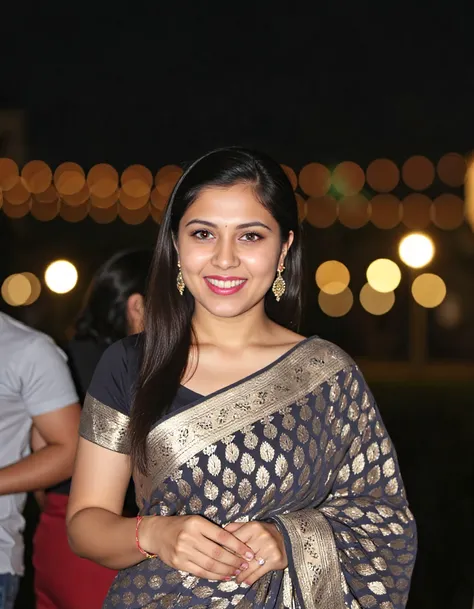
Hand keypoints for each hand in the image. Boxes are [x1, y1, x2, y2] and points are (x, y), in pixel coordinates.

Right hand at [140, 515, 254, 580]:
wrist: (157, 533)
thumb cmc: (181, 525)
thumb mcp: (196, 521)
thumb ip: (212, 530)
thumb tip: (235, 543)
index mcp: (196, 523)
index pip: (222, 536)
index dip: (237, 545)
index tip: (249, 552)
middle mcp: (189, 537)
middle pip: (217, 552)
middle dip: (234, 560)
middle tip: (246, 564)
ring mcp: (183, 551)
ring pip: (210, 564)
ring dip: (226, 570)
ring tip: (237, 571)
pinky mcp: (179, 563)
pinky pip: (200, 572)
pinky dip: (214, 575)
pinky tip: (223, 576)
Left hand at [224, 521, 287, 585]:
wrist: (288, 537)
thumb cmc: (264, 532)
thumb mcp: (250, 525)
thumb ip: (235, 527)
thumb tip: (220, 531)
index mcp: (253, 527)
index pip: (234, 541)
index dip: (225, 551)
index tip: (220, 559)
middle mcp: (262, 537)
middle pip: (241, 555)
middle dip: (232, 565)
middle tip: (226, 571)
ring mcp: (269, 549)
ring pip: (248, 566)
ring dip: (240, 575)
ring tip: (235, 578)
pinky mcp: (275, 560)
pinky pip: (258, 572)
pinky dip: (250, 578)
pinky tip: (245, 581)